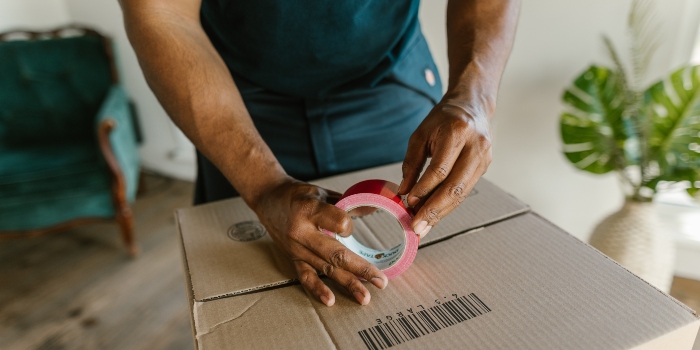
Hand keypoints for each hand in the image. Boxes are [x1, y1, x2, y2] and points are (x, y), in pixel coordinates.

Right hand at [253, 178, 387, 305]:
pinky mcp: (292, 258)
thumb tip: (371, 211)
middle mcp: (302, 232)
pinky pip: (306, 276)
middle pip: (336, 254)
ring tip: (364, 297)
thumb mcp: (321, 192)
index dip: (350, 226)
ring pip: (325, 269)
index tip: (351, 225)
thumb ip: (345, 203)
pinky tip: (330, 300)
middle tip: (381, 281)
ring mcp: (296, 248)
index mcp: (310, 209)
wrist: (267, 198)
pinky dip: (318, 290)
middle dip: (361, 269)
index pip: (339, 223)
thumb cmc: (296, 194)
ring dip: (347, 284)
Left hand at [398, 100, 492, 237]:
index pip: (441, 168)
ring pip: (461, 194)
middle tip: (417, 227)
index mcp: (458, 132)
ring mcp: (483, 159)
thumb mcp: (421, 134)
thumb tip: (403, 192)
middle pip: (455, 186)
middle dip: (434, 210)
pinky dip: (448, 205)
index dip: (424, 188)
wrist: (472, 107)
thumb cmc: (443, 119)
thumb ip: (412, 163)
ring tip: (423, 227)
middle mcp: (476, 146)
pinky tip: (434, 215)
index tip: (409, 202)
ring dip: (441, 213)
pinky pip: (464, 191)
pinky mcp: (484, 168)